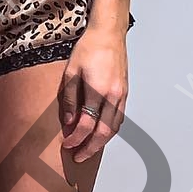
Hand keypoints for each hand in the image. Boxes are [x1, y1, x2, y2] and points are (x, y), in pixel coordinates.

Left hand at [59, 29, 126, 162]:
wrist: (109, 34)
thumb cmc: (89, 49)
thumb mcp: (70, 72)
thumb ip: (69, 99)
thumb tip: (68, 121)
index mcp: (98, 90)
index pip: (87, 123)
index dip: (76, 138)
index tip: (68, 145)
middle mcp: (113, 95)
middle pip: (104, 131)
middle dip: (91, 148)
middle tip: (80, 157)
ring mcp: (121, 95)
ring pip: (114, 127)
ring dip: (102, 142)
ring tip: (89, 149)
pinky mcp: (125, 93)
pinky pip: (119, 118)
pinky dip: (110, 130)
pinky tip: (102, 134)